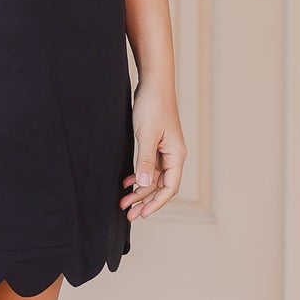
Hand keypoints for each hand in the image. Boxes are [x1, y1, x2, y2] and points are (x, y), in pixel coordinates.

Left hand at [120, 82, 187, 219]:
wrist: (153, 84)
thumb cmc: (153, 107)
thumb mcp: (146, 136)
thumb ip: (145, 161)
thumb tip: (144, 184)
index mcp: (176, 156)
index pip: (169, 188)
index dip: (155, 203)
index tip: (141, 213)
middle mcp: (173, 156)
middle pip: (161, 186)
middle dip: (145, 201)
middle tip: (128, 214)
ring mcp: (164, 151)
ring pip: (153, 178)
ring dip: (139, 190)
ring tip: (123, 202)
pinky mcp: (155, 144)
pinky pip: (148, 167)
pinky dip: (138, 176)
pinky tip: (126, 182)